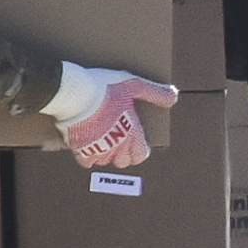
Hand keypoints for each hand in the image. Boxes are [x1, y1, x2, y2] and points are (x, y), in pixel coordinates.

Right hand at [44, 63, 177, 168]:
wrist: (75, 93)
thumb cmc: (103, 88)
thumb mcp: (134, 85)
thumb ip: (154, 93)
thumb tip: (173, 97)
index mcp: (131, 131)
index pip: (140, 154)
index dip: (139, 151)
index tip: (136, 146)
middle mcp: (116, 143)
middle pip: (124, 161)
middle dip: (123, 154)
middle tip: (119, 144)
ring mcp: (98, 147)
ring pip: (106, 162)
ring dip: (106, 155)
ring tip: (103, 143)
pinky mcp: (80, 148)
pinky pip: (86, 162)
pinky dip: (87, 157)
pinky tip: (87, 146)